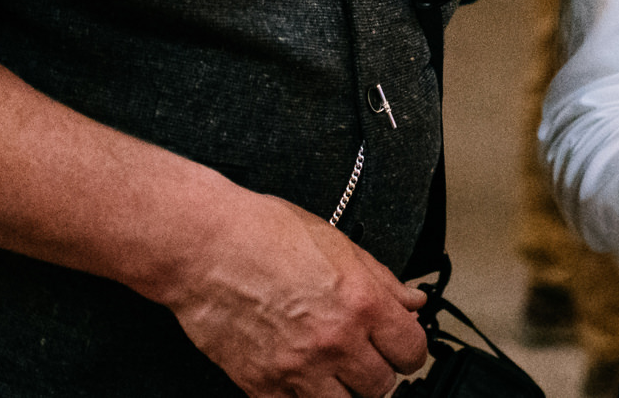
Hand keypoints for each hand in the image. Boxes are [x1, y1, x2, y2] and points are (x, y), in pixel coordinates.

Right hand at [156, 193, 428, 397]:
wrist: (205, 248)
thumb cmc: (265, 235)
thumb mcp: (340, 245)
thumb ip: (383, 280)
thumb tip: (412, 301)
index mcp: (362, 302)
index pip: (413, 351)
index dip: (409, 348)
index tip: (400, 345)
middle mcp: (335, 340)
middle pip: (383, 385)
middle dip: (378, 369)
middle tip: (364, 354)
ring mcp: (298, 368)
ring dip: (345, 390)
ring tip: (334, 369)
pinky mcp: (262, 386)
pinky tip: (301, 378)